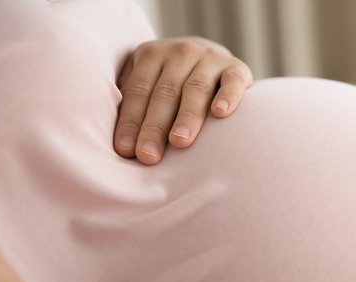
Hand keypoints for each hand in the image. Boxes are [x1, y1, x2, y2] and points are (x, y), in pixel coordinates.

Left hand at [113, 37, 252, 164]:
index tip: (126, 151)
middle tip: (148, 155)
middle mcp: (181, 51)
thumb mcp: (148, 80)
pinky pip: (232, 81)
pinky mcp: (237, 67)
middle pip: (165, 92)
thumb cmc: (173, 81)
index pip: (138, 91)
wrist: (213, 58)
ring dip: (187, 117)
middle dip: (155, 126)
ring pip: (196, 89)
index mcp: (151, 54)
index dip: (131, 121)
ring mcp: (210, 58)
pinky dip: (228, 96)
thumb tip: (118, 138)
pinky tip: (221, 113)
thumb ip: (132, 100)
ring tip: (180, 142)